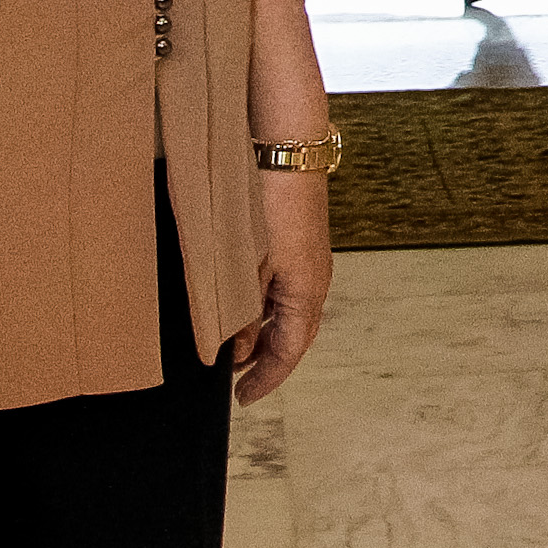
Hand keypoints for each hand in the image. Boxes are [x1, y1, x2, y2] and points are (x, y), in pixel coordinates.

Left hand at [230, 170, 331, 402]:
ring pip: (287, 311)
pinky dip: (263, 306)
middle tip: (235, 378)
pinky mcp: (298, 240)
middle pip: (293, 334)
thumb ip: (238, 313)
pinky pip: (284, 288)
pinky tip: (243, 301)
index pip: (288, 352)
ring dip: (263, 332)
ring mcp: (308, 258)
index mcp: (305, 291)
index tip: (242, 398)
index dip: (265, 379)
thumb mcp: (245, 267)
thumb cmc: (266, 204)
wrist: (285, 149)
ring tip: (234, 344)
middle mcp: (314, 279)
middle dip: (265, 360)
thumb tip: (233, 349)